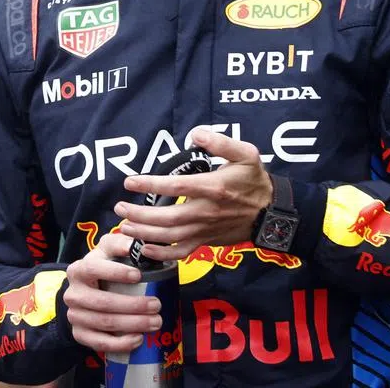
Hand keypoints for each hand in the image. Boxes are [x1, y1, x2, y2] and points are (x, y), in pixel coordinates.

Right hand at [64, 231, 162, 353]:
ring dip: (132, 324)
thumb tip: (136, 244)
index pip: (94, 269)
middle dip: (132, 305)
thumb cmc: (104, 266)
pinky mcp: (79, 334)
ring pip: (104, 323)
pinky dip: (120, 343)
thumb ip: (122, 242)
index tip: (138, 275)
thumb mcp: (109, 249)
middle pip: (103, 302)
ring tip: (155, 322)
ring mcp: (74, 315)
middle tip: (156, 305)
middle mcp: (73, 293)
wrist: (85, 290)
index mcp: (79, 269)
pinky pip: (99, 342)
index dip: (116, 272)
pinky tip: (138, 338)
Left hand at [114, 129, 273, 261]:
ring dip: (143, 232)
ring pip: (169, 236)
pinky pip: (180, 252)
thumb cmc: (255, 181)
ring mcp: (205, 229)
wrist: (270, 213)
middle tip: (119, 208)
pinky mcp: (206, 241)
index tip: (130, 181)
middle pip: (165, 217)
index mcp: (213, 187)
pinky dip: (161, 254)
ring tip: (124, 226)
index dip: (149, 184)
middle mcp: (206, 211)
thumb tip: (196, 134)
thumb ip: (221, 142)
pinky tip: (145, 249)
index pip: (175, 186)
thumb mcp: (246, 153)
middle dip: (138, 214)